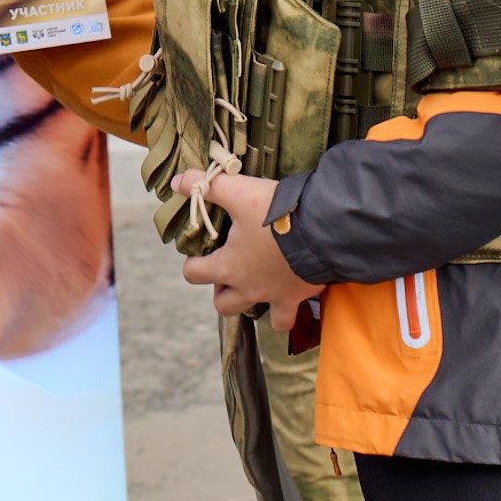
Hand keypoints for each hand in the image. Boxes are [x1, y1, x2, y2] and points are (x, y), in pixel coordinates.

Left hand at [169, 168, 320, 327]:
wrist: (324, 230)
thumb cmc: (277, 212)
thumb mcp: (239, 191)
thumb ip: (206, 186)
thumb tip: (176, 182)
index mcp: (228, 266)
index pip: (194, 274)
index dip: (192, 263)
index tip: (199, 252)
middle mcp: (247, 287)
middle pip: (222, 303)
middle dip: (220, 290)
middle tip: (229, 269)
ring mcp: (273, 297)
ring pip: (253, 314)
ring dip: (249, 303)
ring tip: (254, 285)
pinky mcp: (297, 298)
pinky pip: (286, 319)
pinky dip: (283, 311)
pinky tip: (285, 294)